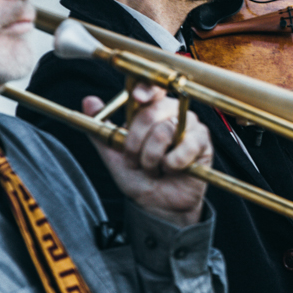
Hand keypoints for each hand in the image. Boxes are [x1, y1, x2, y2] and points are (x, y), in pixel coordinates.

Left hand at [83, 83, 211, 226]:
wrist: (156, 204)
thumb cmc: (138, 176)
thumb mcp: (114, 153)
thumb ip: (101, 127)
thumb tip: (89, 101)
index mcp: (152, 110)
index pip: (152, 88)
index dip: (145, 89)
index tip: (136, 97)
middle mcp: (173, 113)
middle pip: (151, 113)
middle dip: (135, 143)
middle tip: (135, 160)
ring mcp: (190, 126)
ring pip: (164, 131)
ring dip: (151, 157)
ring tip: (154, 167)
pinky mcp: (203, 143)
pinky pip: (185, 147)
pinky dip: (172, 163)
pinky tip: (171, 169)